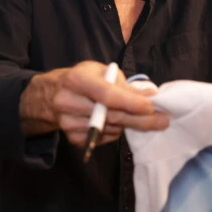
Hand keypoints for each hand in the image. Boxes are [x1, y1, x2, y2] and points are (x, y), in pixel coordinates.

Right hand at [20, 61, 168, 147]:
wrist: (49, 96)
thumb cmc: (81, 79)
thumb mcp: (99, 71)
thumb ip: (123, 84)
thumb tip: (150, 95)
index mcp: (76, 80)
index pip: (107, 94)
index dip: (131, 102)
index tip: (151, 106)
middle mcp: (68, 103)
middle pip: (111, 116)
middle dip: (140, 119)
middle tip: (162, 121)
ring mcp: (68, 123)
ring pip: (110, 130)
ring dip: (128, 125)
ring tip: (136, 118)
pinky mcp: (72, 138)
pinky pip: (103, 140)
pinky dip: (114, 133)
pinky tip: (113, 123)